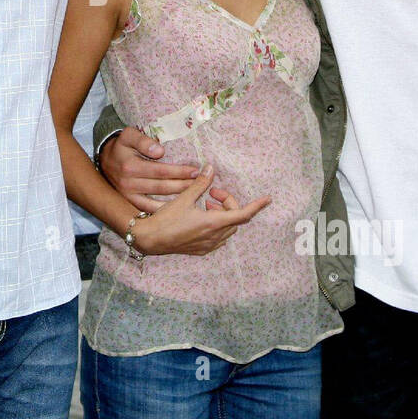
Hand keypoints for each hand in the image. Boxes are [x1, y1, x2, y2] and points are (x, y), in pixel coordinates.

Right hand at [100, 127, 202, 212]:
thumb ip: (143, 140)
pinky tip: (179, 209)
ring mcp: (128, 197)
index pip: (161, 171)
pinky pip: (149, 210)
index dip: (180, 172)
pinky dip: (165, 211)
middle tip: (202, 184)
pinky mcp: (129, 204)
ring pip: (157, 202)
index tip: (196, 171)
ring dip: (178, 200)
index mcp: (130, 166)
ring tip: (195, 196)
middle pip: (162, 187)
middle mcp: (128, 184)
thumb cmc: (121, 146)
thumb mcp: (128, 135)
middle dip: (184, 186)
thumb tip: (159, 151)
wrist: (104, 160)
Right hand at [132, 166, 269, 256]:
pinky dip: (217, 226)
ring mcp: (209, 245)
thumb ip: (200, 184)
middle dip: (229, 204)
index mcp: (213, 223)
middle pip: (235, 219)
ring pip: (227, 229)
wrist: (150, 239)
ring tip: (206, 204)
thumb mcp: (184, 198)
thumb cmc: (166, 219)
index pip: (243, 214)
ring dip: (223, 215)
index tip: (267, 199)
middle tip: (212, 193)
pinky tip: (203, 218)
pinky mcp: (202, 250)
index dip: (256, 206)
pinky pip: (219, 238)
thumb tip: (211, 168)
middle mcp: (214, 237)